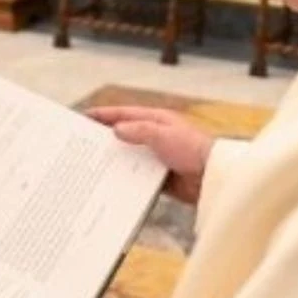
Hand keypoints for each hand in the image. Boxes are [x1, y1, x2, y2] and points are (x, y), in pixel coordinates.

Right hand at [87, 105, 214, 203]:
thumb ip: (139, 131)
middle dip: (106, 138)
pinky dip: (127, 179)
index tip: (85, 116)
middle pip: (125, 135)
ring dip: (115, 160)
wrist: (214, 177)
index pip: (125, 114)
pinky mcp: (160, 176)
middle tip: (83, 142)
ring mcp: (158, 157)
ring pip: (130, 157)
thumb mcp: (163, 134)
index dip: (105, 114)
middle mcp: (156, 137)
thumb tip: (116, 130)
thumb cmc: (193, 150)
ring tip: (93, 165)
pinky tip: (112, 184)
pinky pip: (138, 176)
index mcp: (157, 120)